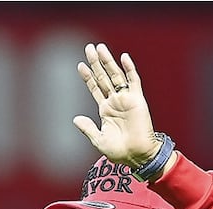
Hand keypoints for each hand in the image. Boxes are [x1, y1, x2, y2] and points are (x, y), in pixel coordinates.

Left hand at [73, 44, 164, 170]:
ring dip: (108, 62)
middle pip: (103, 77)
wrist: (137, 155)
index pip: (95, 88)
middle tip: (89, 48)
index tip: (80, 65)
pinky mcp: (137, 100)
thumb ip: (87, 128)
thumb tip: (75, 119)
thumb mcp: (99, 140)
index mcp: (105, 110)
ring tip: (100, 48)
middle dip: (96, 63)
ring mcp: (126, 99)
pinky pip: (134, 81)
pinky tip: (123, 57)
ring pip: (116, 76)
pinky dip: (129, 69)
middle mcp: (115, 102)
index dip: (88, 77)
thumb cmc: (119, 151)